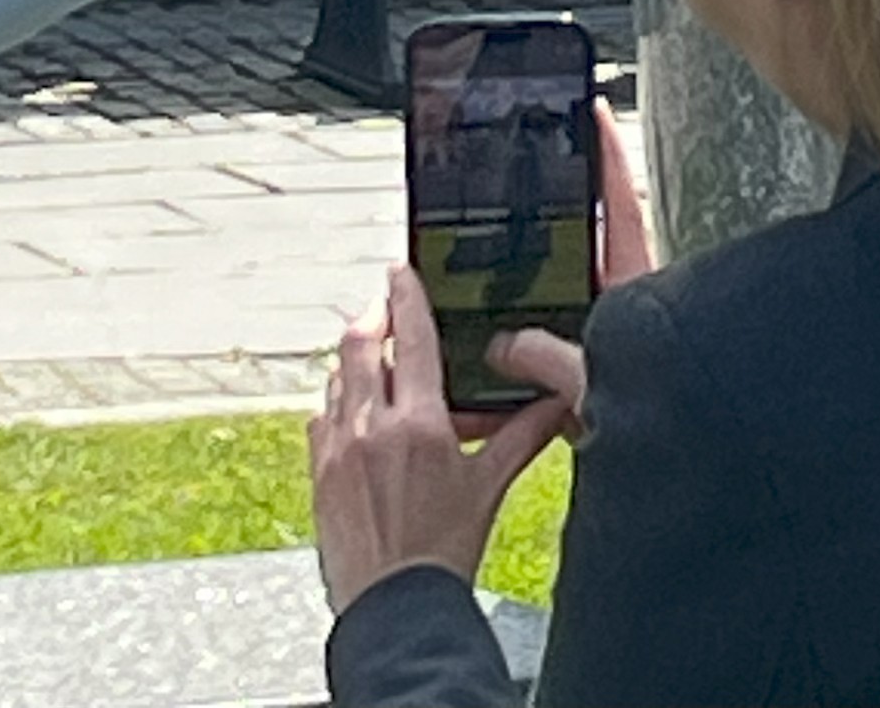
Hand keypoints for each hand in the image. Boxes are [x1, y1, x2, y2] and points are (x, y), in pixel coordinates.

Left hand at [309, 263, 571, 618]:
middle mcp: (373, 428)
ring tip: (374, 360)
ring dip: (355, 361)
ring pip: (336, 378)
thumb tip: (560, 402)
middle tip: (385, 307)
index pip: (412, 335)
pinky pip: (320, 419)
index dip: (405, 295)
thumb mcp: (489, 486)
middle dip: (373, 317)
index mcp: (420, 423)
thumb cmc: (442, 552)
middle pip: (360, 344)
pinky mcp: (319, 475)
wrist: (395, 608)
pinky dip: (336, 404)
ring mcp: (339, 451)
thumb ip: (524, 434)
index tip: (402, 271)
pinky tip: (353, 414)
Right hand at [485, 102, 654, 416]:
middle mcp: (631, 304)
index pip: (623, 203)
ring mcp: (619, 336)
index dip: (609, 157)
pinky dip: (528, 362)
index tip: (597, 113)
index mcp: (636, 285)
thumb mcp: (590, 377)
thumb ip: (543, 355)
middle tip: (518, 203)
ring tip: (490, 295)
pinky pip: (556, 355)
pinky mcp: (605, 373)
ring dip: (533, 304)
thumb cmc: (661, 417)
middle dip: (552, 231)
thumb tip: (504, 344)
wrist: (679, 462)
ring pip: (568, 304)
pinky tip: (496, 372)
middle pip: (589, 248)